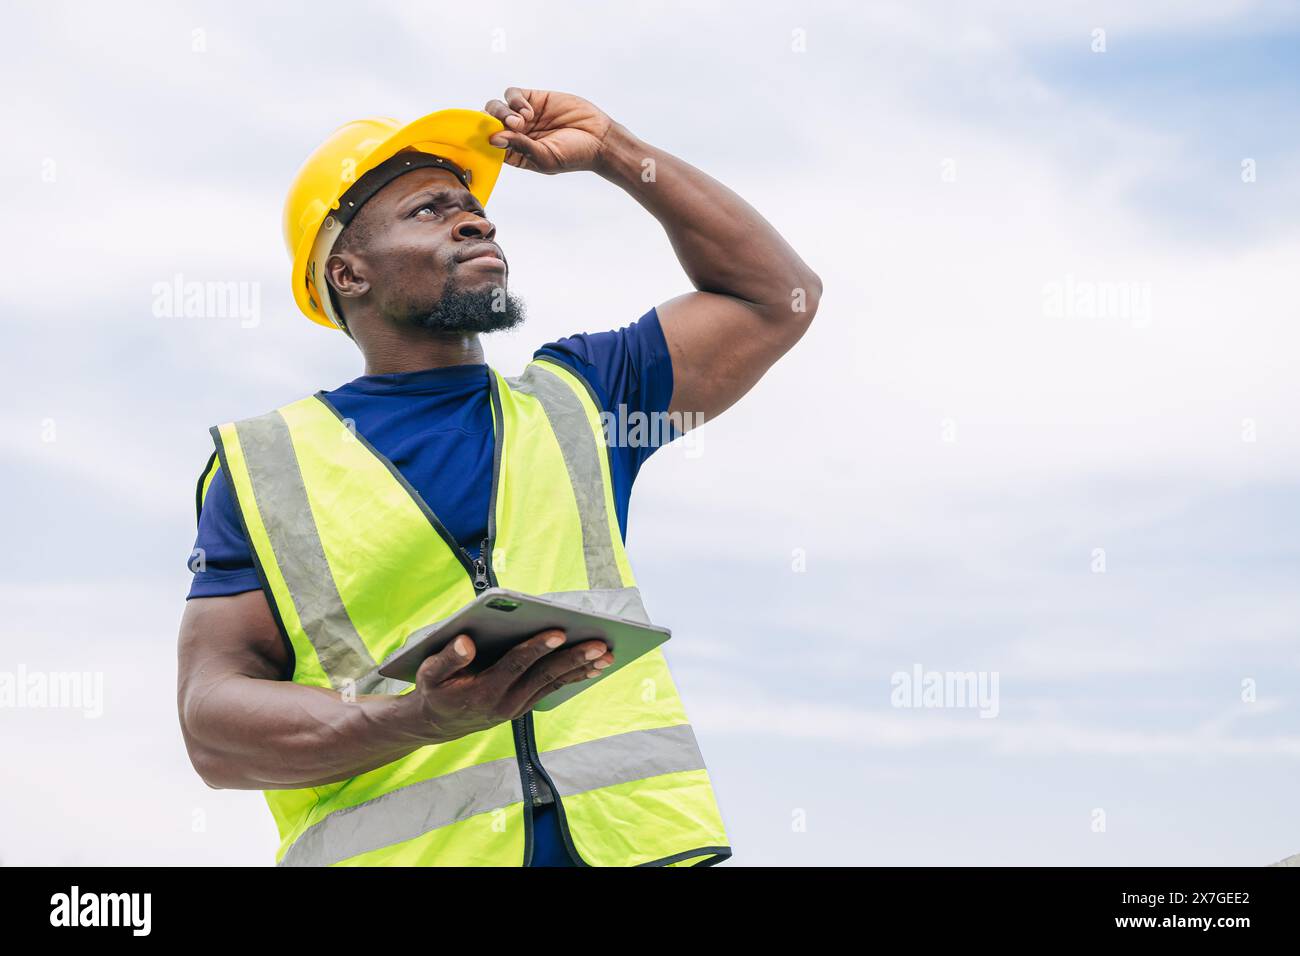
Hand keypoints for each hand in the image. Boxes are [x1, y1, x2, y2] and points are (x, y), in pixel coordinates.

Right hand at [411, 629, 612, 741]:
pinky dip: (574, 675)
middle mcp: (505, 702)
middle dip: (573, 658)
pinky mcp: (524, 705)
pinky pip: (553, 688)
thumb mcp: (430, 673)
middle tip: (599, 644)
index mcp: (483, 691)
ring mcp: (517, 706)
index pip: (515, 665)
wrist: (437, 724)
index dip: (536, 648)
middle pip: (544, 675)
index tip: (558, 631)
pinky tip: (594, 665)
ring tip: (607, 654)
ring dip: (581, 668)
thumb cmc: (435, 690)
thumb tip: (466, 641)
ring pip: (554, 683)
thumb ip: (448, 658)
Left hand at [483, 87, 614, 173]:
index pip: (488, 144)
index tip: (487, 139)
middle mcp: (515, 133)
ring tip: (522, 121)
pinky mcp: (534, 98)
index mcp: (514, 153)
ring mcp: (522, 115)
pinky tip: (529, 111)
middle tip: (513, 126)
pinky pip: (512, 94)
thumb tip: (493, 138)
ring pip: (496, 107)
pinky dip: (515, 100)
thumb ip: (519, 147)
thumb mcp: (544, 158)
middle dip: (493, 123)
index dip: (482, 140)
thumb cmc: (573, 155)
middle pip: (488, 123)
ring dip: (503, 112)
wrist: (599, 138)